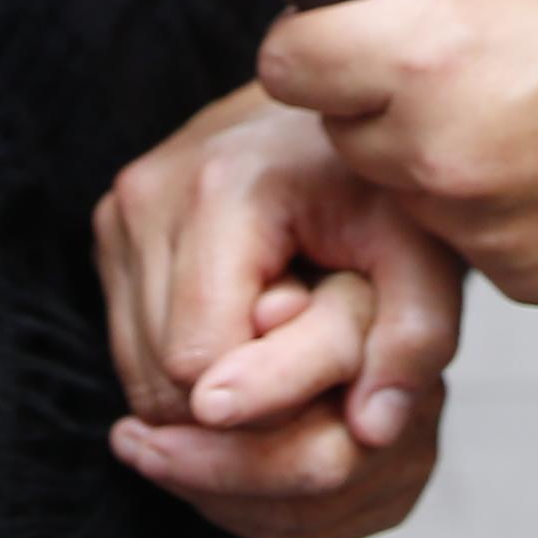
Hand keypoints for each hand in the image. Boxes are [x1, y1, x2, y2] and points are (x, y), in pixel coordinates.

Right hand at [94, 87, 457, 537]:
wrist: (341, 104)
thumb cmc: (385, 189)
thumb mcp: (424, 260)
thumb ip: (412, 341)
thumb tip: (373, 432)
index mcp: (220, 188)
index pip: (198, 365)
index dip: (265, 401)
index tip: (325, 379)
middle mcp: (150, 193)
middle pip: (161, 379)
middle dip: (237, 404)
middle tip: (310, 365)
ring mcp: (123, 210)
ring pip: (139, 372)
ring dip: (210, 388)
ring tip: (282, 342)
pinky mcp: (113, 227)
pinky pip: (132, 345)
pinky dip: (187, 364)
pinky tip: (247, 328)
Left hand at [257, 0, 537, 306]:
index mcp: (429, 54)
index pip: (284, 62)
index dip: (313, 43)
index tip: (344, 38)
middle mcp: (439, 152)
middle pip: (340, 132)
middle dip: (380, 102)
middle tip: (465, 70)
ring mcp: (481, 227)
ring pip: (403, 193)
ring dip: (436, 161)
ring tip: (527, 116)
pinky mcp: (523, 281)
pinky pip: (467, 240)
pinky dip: (495, 210)